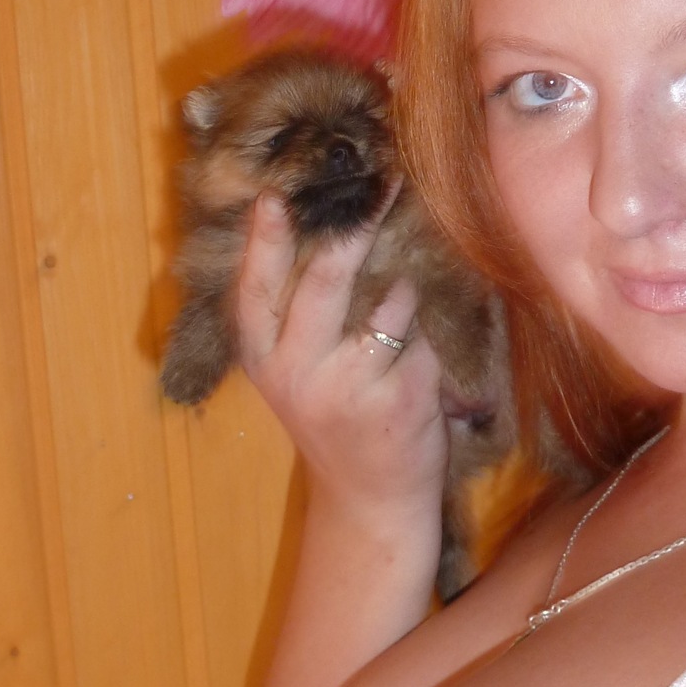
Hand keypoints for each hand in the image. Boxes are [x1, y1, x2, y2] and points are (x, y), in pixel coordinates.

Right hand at [236, 191, 448, 527]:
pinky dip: (429, 337)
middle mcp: (298, 372)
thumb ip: (297, 314)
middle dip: (357, 226)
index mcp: (264, 358)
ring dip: (406, 291)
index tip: (277, 195)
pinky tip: (421, 361)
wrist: (367, 501)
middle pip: (326, 278)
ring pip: (390, 300)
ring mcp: (349, 388)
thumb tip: (329, 227)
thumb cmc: (335, 417)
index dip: (265, 239)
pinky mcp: (400, 400)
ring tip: (403, 314)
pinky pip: (424, 336)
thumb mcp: (295, 372)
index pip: (256, 288)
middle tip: (382, 185)